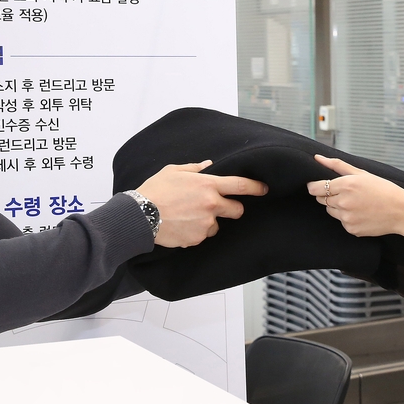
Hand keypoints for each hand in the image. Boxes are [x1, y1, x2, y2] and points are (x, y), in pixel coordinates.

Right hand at [137, 161, 267, 247]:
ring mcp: (205, 223)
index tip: (263, 189)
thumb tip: (208, 165)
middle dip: (232, 209)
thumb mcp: (173, 171)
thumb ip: (194, 169)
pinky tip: (181, 225)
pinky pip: (202, 235)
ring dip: (209, 222)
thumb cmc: (155, 190)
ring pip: (217, 225)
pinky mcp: (197, 238)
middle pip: (237, 210)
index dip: (255, 187)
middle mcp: (211, 205)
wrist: (140, 216)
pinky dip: (195, 232)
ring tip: (188, 217)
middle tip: (218, 207)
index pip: (240, 185)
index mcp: (208, 185)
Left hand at [307, 155, 403, 256]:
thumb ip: (337, 165)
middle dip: (328, 195)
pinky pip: (341, 222)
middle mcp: (343, 202)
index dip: (314, 186)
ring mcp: (347, 218)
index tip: (317, 185)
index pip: (315, 188)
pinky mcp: (351, 229)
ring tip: (356, 203)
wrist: (402, 211)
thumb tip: (317, 158)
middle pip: (322, 199)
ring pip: (330, 211)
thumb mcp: (362, 173)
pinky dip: (347, 218)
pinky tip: (361, 213)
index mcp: (345, 185)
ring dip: (337, 207)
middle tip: (346, 193)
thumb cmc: (383, 189)